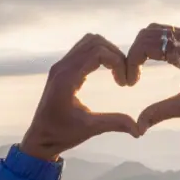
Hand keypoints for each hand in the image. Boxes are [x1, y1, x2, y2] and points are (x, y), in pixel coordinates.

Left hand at [19, 33, 138, 161]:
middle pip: (94, 42)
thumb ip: (115, 123)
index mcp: (66, 78)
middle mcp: (62, 67)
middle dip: (115, 55)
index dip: (117, 62)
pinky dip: (98, 54)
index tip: (125, 83)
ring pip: (88, 42)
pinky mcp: (62, 68)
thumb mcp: (90, 129)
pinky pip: (82, 49)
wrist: (39, 138)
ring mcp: (60, 66)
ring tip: (117, 72)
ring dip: (107, 52)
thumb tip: (139, 130)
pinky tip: (107, 71)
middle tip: (124, 75)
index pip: (97, 53)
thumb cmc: (62, 134)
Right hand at [127, 23, 179, 134]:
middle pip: (147, 33)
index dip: (132, 61)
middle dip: (133, 54)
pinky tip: (152, 65)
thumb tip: (138, 128)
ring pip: (155, 31)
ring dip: (141, 49)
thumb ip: (161, 112)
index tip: (130, 83)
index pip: (147, 43)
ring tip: (138, 72)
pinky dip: (152, 46)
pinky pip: (165, 34)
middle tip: (131, 79)